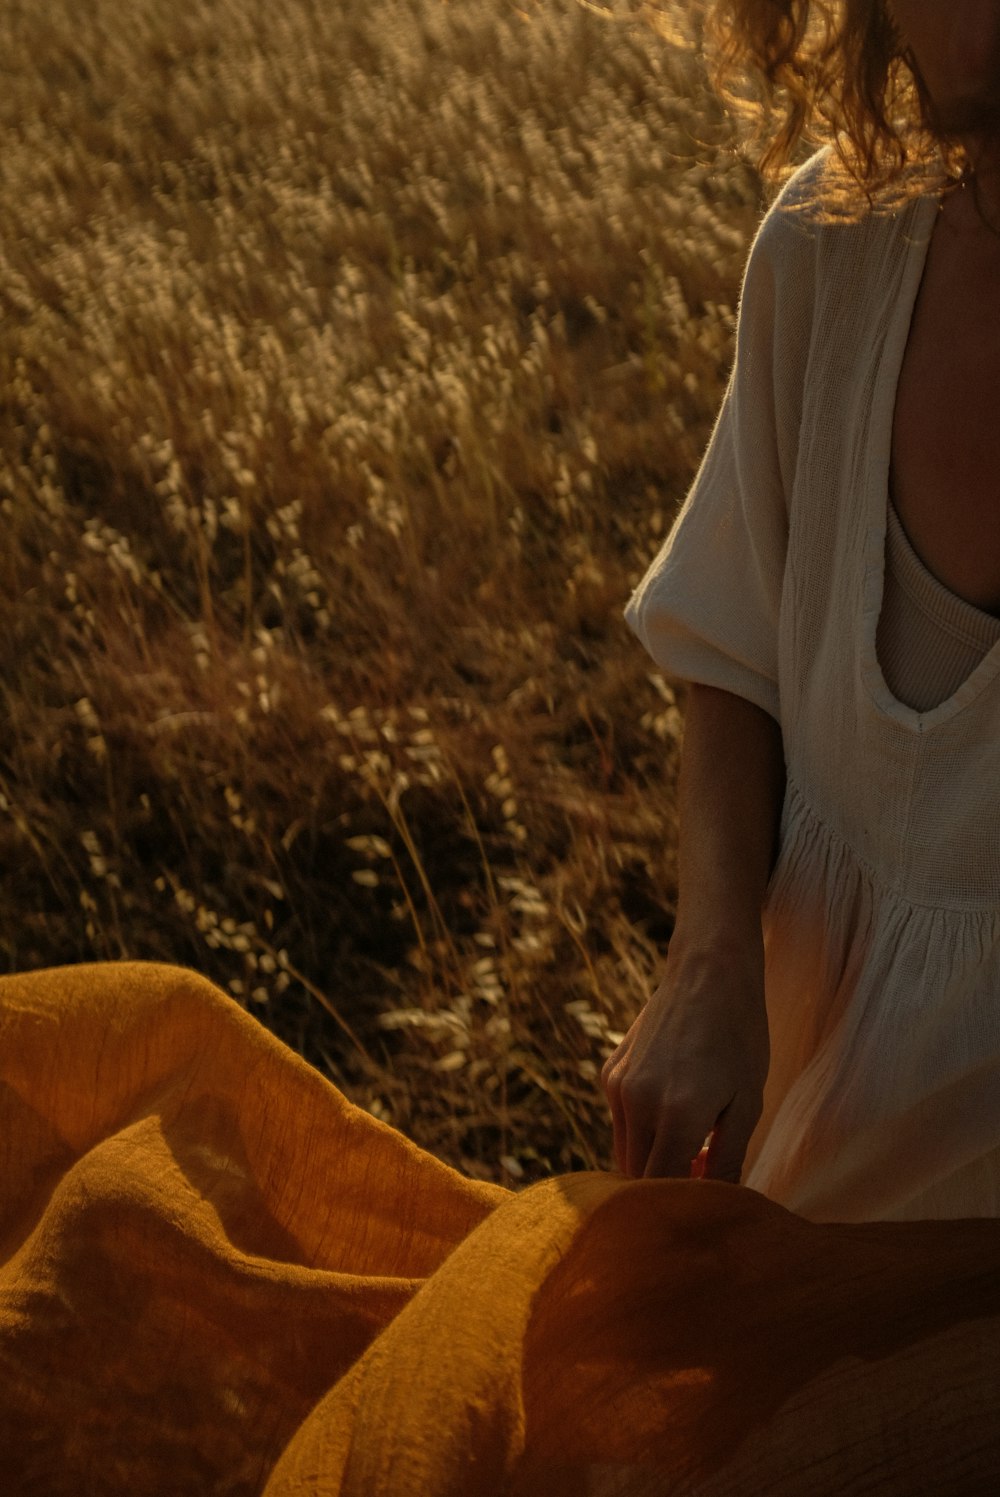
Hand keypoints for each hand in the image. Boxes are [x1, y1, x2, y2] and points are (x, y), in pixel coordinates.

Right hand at [600, 935, 768, 1181]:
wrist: (709, 973)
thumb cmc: (740, 1036)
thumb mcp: (748, 1101)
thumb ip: (728, 1159)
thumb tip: (717, 1202)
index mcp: (677, 1115)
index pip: (663, 1187)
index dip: (682, 1202)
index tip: (707, 1199)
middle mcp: (638, 1102)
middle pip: (637, 1175)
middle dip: (665, 1184)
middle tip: (702, 1172)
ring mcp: (618, 1085)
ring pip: (624, 1150)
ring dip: (651, 1158)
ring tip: (691, 1141)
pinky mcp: (610, 1071)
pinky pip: (621, 1121)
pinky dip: (641, 1129)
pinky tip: (672, 1105)